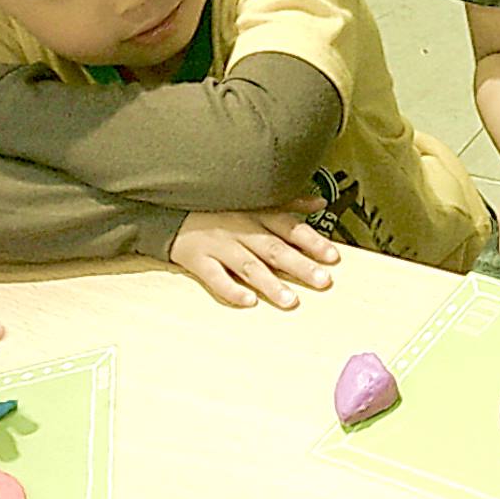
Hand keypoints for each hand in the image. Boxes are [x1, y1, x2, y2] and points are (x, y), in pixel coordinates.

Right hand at [169, 205, 337, 307]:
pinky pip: (215, 277)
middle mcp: (240, 229)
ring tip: (291, 300)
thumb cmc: (215, 203)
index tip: (332, 256)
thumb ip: (288, 202)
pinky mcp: (197, 259)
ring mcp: (219, 245)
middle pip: (274, 249)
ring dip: (270, 284)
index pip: (289, 228)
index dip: (312, 242)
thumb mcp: (253, 197)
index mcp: (256, 212)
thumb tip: (319, 200)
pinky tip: (248, 301)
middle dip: (300, 265)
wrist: (166, 205)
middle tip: (322, 281)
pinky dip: (231, 290)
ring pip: (248, 266)